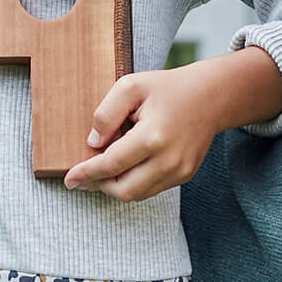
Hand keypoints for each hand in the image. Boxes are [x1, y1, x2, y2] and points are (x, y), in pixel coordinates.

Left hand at [62, 68, 225, 201]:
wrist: (211, 96)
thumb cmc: (168, 88)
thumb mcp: (131, 86)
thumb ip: (107, 113)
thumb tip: (93, 143)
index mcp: (153, 136)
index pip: (111, 164)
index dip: (87, 173)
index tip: (69, 179)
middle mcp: (169, 160)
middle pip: (124, 190)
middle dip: (98, 186)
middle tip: (82, 178)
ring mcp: (180, 171)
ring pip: (138, 194)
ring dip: (115, 187)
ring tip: (102, 171)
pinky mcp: (185, 175)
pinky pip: (152, 189)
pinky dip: (134, 183)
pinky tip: (126, 167)